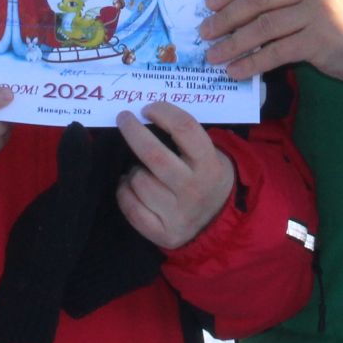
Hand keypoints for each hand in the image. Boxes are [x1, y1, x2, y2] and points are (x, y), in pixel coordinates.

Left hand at [114, 101, 235, 249]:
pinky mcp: (164, 234)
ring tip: (139, 168)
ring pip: (139, 181)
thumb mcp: (208, 154)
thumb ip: (183, 137)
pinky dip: (124, 192)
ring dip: (131, 169)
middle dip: (133, 131)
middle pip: (154, 155)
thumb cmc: (204, 176)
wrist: (219, 218)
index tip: (147, 108)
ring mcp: (179, 215)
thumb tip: (144, 115)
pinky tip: (130, 186)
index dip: (163, 112)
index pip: (185, 129)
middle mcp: (194, 190)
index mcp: (209, 165)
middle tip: (124, 118)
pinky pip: (131, 207)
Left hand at [200, 0, 342, 88]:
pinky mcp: (320, 40)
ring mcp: (319, 10)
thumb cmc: (336, 17)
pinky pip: (276, 51)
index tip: (210, 3)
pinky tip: (236, 70)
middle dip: (227, 17)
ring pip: (264, 26)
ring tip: (213, 55)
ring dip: (234, 43)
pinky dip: (252, 62)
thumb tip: (230, 4)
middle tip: (205, 31)